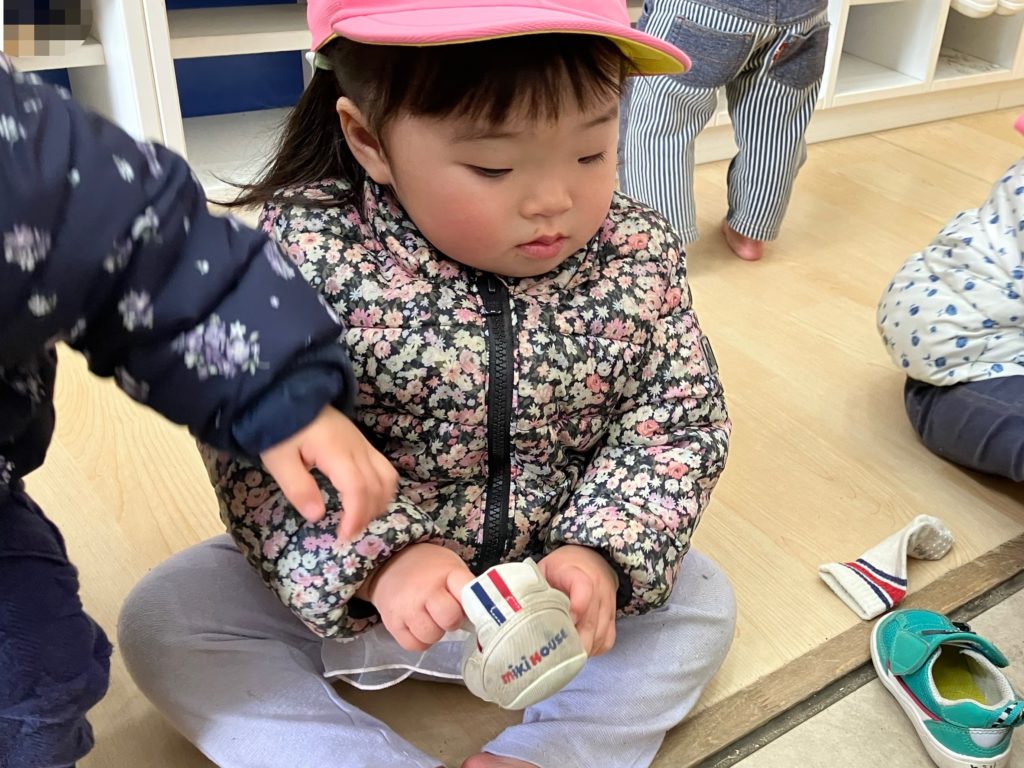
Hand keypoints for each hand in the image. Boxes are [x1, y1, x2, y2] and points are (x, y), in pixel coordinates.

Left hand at [259, 406, 397, 541]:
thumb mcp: (279, 460)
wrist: (289, 395)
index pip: (358, 489)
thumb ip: (298, 487)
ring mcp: (364, 444)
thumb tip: (317, 516)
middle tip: (347, 533)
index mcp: (336, 452)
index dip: (355, 516)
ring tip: (359, 519)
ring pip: (387, 478)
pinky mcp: (363, 444)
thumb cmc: (280, 428)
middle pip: (377, 487)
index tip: (343, 536)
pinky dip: (382, 490)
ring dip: (379, 503)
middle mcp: (358, 448)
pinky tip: (368, 501)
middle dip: (366, 516)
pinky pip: (385, 469)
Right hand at [358, 542, 474, 651]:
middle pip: (450, 620)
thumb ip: (465, 590)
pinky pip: (414, 645)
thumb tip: (480, 617)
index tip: (473, 607)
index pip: (470, 594)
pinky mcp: (392, 623)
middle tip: (447, 614)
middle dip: (453, 621)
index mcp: (447, 572)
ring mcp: (406, 607)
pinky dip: (420, 641)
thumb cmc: (429, 569)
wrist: (390, 563)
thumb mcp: (451, 568)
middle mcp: (425, 589)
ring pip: (431, 636)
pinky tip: (419, 627)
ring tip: (431, 619)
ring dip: (435, 633)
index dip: (475, 605)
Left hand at [539, 545, 617, 656]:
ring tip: (563, 655)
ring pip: (599, 635)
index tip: (562, 624)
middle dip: (573, 642)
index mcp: (578, 573)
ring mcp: (608, 605)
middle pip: (590, 621)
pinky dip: (593, 650)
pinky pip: (606, 640)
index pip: (583, 590)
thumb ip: (535, 587)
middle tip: (555, 654)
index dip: (576, 608)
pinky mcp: (612, 617)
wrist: (592, 559)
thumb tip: (520, 610)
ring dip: (581, 649)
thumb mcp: (544, 569)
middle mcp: (599, 589)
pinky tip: (578, 651)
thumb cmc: (562, 567)